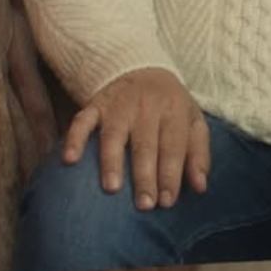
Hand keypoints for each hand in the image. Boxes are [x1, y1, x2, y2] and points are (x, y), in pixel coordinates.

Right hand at [62, 66, 209, 211]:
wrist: (140, 67)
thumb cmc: (170, 104)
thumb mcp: (193, 121)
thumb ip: (199, 153)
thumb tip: (200, 187)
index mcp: (173, 110)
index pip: (174, 146)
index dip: (171, 174)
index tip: (167, 201)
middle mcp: (146, 107)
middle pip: (145, 144)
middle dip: (145, 176)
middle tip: (144, 204)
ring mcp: (118, 105)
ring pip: (114, 135)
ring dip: (112, 162)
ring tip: (112, 188)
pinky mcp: (95, 105)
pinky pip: (82, 122)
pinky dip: (74, 139)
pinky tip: (70, 160)